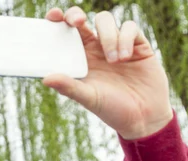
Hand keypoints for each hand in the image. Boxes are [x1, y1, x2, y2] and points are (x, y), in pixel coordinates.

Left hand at [42, 7, 172, 139]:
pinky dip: (125, 38)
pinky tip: (126, 57)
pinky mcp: (137, 44)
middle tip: (77, 22)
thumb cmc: (111, 109)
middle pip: (80, 19)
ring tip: (114, 60)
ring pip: (105, 20)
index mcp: (78, 59)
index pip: (64, 35)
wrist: (143, 117)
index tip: (53, 17)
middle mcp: (94, 48)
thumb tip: (45, 79)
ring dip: (107, 36)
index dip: (57, 21)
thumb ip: (69, 87)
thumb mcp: (88, 98)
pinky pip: (129, 27)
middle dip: (76, 15)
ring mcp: (115, 43)